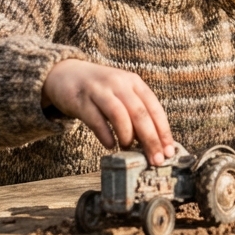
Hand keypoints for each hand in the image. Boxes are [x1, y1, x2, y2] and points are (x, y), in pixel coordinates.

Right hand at [43, 59, 175, 164]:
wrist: (65, 74)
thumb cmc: (100, 90)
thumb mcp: (122, 93)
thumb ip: (137, 112)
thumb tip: (154, 143)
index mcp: (134, 82)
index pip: (154, 108)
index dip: (163, 131)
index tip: (169, 152)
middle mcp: (118, 83)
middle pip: (139, 113)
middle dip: (150, 139)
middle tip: (155, 160)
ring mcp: (99, 90)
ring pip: (119, 114)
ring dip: (127, 136)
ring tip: (128, 149)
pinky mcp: (80, 100)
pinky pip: (96, 120)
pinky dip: (105, 135)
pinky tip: (110, 145)